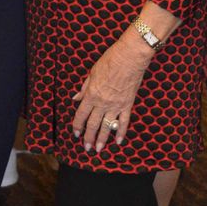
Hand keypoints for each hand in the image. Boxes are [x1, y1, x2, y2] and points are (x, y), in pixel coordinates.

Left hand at [71, 34, 150, 151]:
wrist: (130, 57)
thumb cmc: (110, 60)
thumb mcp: (92, 72)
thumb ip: (84, 88)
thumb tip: (76, 98)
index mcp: (91, 94)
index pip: (81, 114)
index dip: (77, 125)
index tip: (76, 133)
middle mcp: (102, 102)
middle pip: (93, 124)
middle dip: (88, 137)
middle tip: (86, 148)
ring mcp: (116, 105)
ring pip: (107, 126)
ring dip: (102, 139)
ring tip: (98, 149)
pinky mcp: (128, 104)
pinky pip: (124, 121)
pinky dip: (121, 132)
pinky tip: (118, 141)